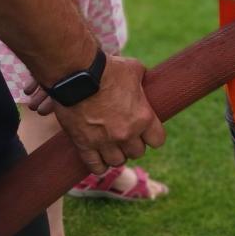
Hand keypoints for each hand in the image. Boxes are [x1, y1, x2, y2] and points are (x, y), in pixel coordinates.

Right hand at [50, 54, 165, 173]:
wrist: (77, 75)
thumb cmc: (108, 69)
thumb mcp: (134, 70)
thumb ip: (142, 81)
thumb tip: (145, 80)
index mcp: (143, 117)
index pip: (158, 141)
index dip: (153, 136)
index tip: (147, 131)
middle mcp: (126, 133)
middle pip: (137, 153)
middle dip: (133, 144)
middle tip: (126, 135)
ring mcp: (104, 142)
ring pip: (117, 161)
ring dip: (116, 155)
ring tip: (112, 146)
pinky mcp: (84, 145)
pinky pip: (95, 166)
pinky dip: (98, 165)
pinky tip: (98, 159)